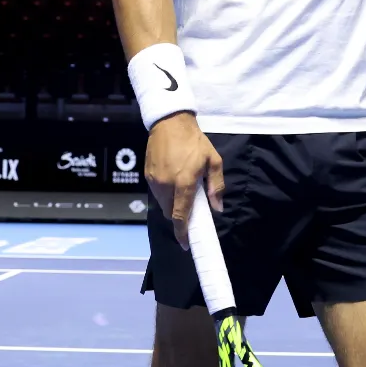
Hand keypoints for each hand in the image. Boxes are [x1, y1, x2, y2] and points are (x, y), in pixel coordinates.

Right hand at [145, 112, 223, 249]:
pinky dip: (165, 195)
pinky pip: (157, 194)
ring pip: (163, 205)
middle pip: (171, 213)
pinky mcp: (147, 176)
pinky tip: (173, 184)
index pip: (181, 215)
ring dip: (172, 206)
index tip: (187, 244)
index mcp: (184, 182)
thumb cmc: (195, 141)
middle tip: (190, 210)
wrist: (170, 122)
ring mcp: (154, 181)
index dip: (183, 233)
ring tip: (182, 193)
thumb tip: (217, 208)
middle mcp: (166, 185)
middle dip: (180, 217)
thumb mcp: (213, 160)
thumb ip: (216, 186)